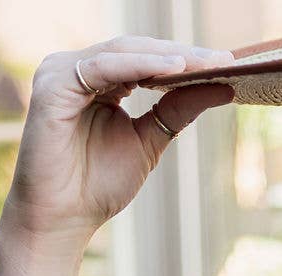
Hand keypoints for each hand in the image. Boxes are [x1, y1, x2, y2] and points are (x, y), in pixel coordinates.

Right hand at [0, 36, 235, 246]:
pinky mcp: (54, 84)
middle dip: (183, 54)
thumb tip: (224, 86)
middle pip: (138, 49)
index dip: (187, 60)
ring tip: (206, 62)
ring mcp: (63, 73)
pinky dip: (140, 65)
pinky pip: (104, 66)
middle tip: (225, 59)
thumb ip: (178, 110)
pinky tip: (175, 69)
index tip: (228, 64)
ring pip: (123, 51)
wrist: (62, 220)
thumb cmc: (97, 187)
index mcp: (99, 80)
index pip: (147, 59)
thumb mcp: (149, 142)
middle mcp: (79, 70)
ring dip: (167, 56)